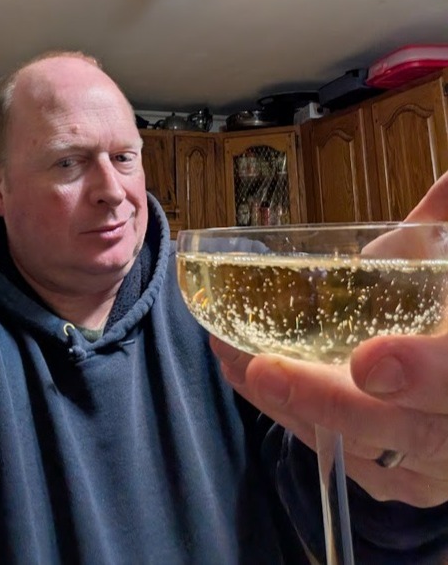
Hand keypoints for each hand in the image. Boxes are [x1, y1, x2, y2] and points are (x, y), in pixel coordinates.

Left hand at [210, 169, 447, 508]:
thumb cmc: (444, 327)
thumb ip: (440, 238)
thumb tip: (445, 185)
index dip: (423, 374)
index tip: (370, 362)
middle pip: (406, 430)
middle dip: (330, 403)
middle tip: (263, 370)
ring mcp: (425, 464)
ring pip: (357, 447)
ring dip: (289, 407)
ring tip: (234, 363)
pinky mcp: (390, 477)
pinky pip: (335, 453)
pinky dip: (287, 416)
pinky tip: (247, 378)